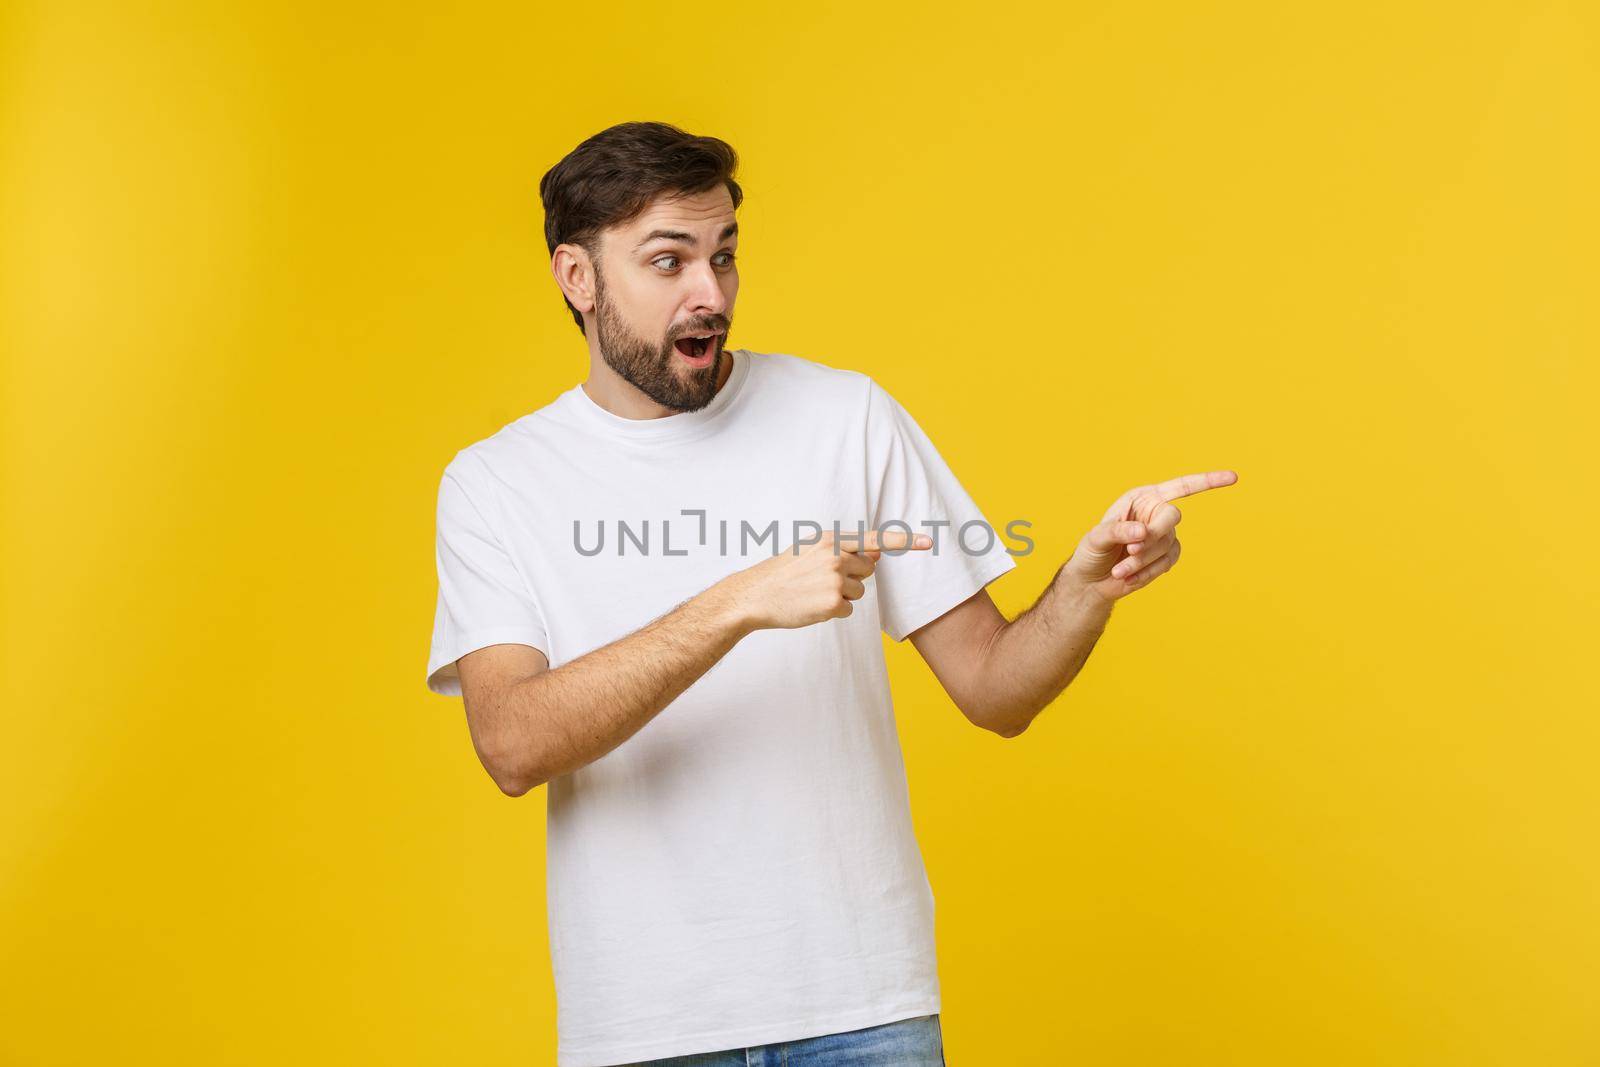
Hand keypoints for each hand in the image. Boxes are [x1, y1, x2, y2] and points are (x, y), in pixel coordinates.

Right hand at [716, 528, 932, 630]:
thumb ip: (842, 551)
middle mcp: (836, 556)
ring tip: (813, 594)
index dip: (905, 540)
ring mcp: (835, 579)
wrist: (755, 595)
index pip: (874, 539)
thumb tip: (876, 555)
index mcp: (830, 540)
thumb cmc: (782, 573)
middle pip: (868, 570)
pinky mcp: (833, 602)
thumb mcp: (810, 551)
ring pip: (859, 592)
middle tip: (822, 581)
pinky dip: (834, 612)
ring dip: (842, 597)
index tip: (929, 541)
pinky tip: (812, 606)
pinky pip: (849, 610)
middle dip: (852, 578)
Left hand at [1063, 470, 1237, 604]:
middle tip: (1130, 550)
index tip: (1233, 477)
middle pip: (1172, 517)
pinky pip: (1167, 563)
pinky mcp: (1166, 557)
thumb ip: (1118, 531)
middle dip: (1152, 536)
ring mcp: (1164, 536)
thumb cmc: (1091, 552)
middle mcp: (1156, 513)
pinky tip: (1128, 577)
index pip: (1180, 487)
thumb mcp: (1097, 538)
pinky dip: (1147, 572)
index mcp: (1141, 498)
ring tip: (1119, 570)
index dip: (1207, 482)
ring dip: (1142, 560)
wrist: (1092, 581)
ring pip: (1166, 544)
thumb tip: (1142, 533)